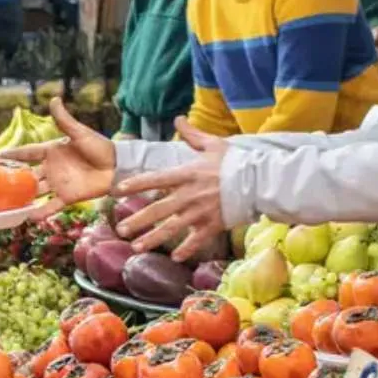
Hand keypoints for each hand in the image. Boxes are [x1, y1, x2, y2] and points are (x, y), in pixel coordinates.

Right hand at [2, 98, 115, 218]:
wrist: (117, 166)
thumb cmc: (100, 147)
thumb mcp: (80, 133)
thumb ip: (65, 119)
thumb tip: (54, 99)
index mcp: (52, 151)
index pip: (28, 153)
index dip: (13, 154)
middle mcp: (51, 168)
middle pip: (27, 175)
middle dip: (12, 179)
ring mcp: (58, 184)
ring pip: (35, 191)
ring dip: (22, 198)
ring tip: (6, 204)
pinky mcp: (67, 197)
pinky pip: (51, 206)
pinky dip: (40, 212)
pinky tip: (28, 218)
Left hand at [111, 118, 228, 260]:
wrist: (259, 180)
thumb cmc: (236, 161)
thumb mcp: (213, 144)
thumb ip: (192, 135)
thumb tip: (178, 119)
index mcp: (187, 174)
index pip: (155, 179)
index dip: (136, 184)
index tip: (118, 190)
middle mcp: (189, 195)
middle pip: (158, 210)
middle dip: (137, 220)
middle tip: (120, 229)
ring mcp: (200, 212)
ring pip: (171, 228)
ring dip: (152, 239)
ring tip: (136, 247)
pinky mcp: (213, 225)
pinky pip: (197, 240)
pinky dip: (186, 250)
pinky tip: (175, 258)